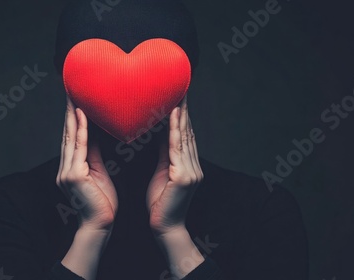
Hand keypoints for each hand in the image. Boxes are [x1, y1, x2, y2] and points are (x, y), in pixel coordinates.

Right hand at [56, 97, 117, 231]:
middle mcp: (65, 167)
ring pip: (70, 137)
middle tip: (71, 90)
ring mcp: (67, 171)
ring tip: (74, 96)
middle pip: (67, 134)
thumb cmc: (102, 202)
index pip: (71, 138)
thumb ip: (94, 154)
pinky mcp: (74, 176)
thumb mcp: (98, 173)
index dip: (71, 118)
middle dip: (68, 112)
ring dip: (72, 115)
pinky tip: (81, 116)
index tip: (74, 100)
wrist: (100, 226)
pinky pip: (78, 148)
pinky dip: (80, 130)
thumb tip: (95, 135)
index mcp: (71, 167)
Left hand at [147, 99, 202, 235]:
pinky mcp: (183, 177)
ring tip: (178, 95)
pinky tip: (173, 115)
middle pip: (188, 133)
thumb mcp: (162, 173)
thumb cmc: (160, 203)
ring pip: (185, 137)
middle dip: (185, 110)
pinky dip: (175, 130)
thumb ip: (165, 154)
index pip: (186, 136)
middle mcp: (194, 166)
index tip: (179, 97)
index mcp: (189, 165)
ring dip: (181, 115)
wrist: (164, 227)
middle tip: (181, 88)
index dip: (183, 116)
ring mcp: (191, 171)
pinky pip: (178, 149)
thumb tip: (161, 133)